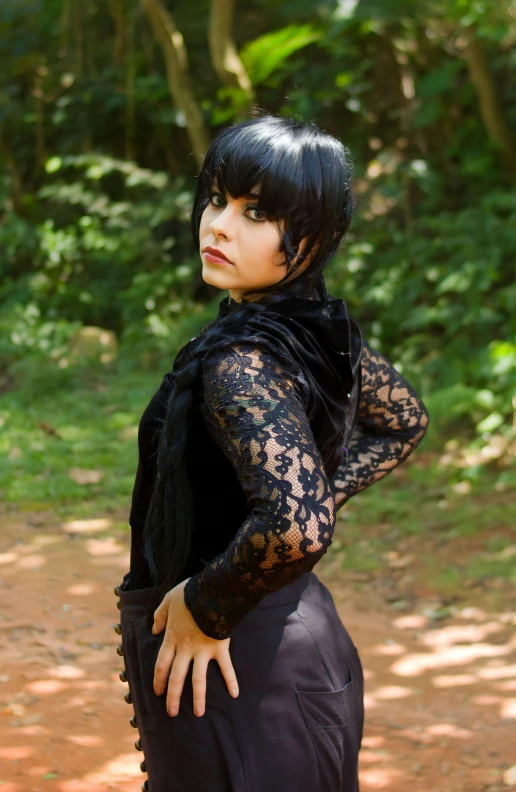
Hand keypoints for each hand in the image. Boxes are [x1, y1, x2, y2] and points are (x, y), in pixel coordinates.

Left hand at [152, 577, 239, 717]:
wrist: (212, 591)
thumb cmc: (190, 594)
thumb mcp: (168, 599)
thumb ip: (160, 615)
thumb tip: (154, 630)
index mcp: (172, 638)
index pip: (161, 665)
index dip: (158, 680)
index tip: (157, 693)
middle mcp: (186, 649)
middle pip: (177, 677)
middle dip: (173, 697)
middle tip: (172, 713)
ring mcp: (204, 651)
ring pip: (198, 679)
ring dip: (198, 697)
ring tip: (198, 714)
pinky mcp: (220, 648)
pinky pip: (226, 667)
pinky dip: (231, 680)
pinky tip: (234, 694)